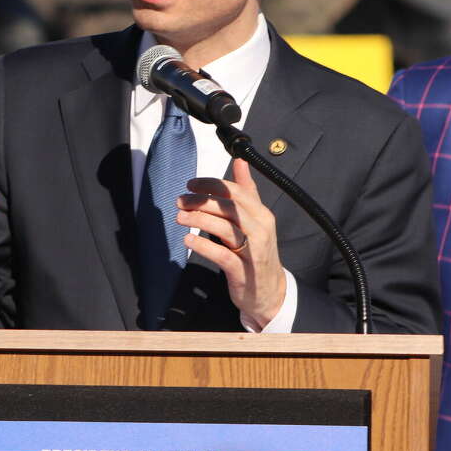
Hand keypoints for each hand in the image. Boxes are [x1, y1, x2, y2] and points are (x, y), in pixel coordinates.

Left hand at [176, 158, 285, 329]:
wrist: (270, 290)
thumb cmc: (257, 250)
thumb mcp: (255, 218)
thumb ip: (246, 190)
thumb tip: (240, 160)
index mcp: (262, 215)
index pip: (236, 192)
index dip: (211, 185)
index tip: (190, 184)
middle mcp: (260, 230)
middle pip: (230, 208)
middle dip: (202, 201)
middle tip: (180, 201)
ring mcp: (253, 251)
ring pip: (226, 229)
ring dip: (199, 220)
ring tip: (180, 217)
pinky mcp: (243, 272)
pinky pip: (223, 256)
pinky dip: (204, 246)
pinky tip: (188, 241)